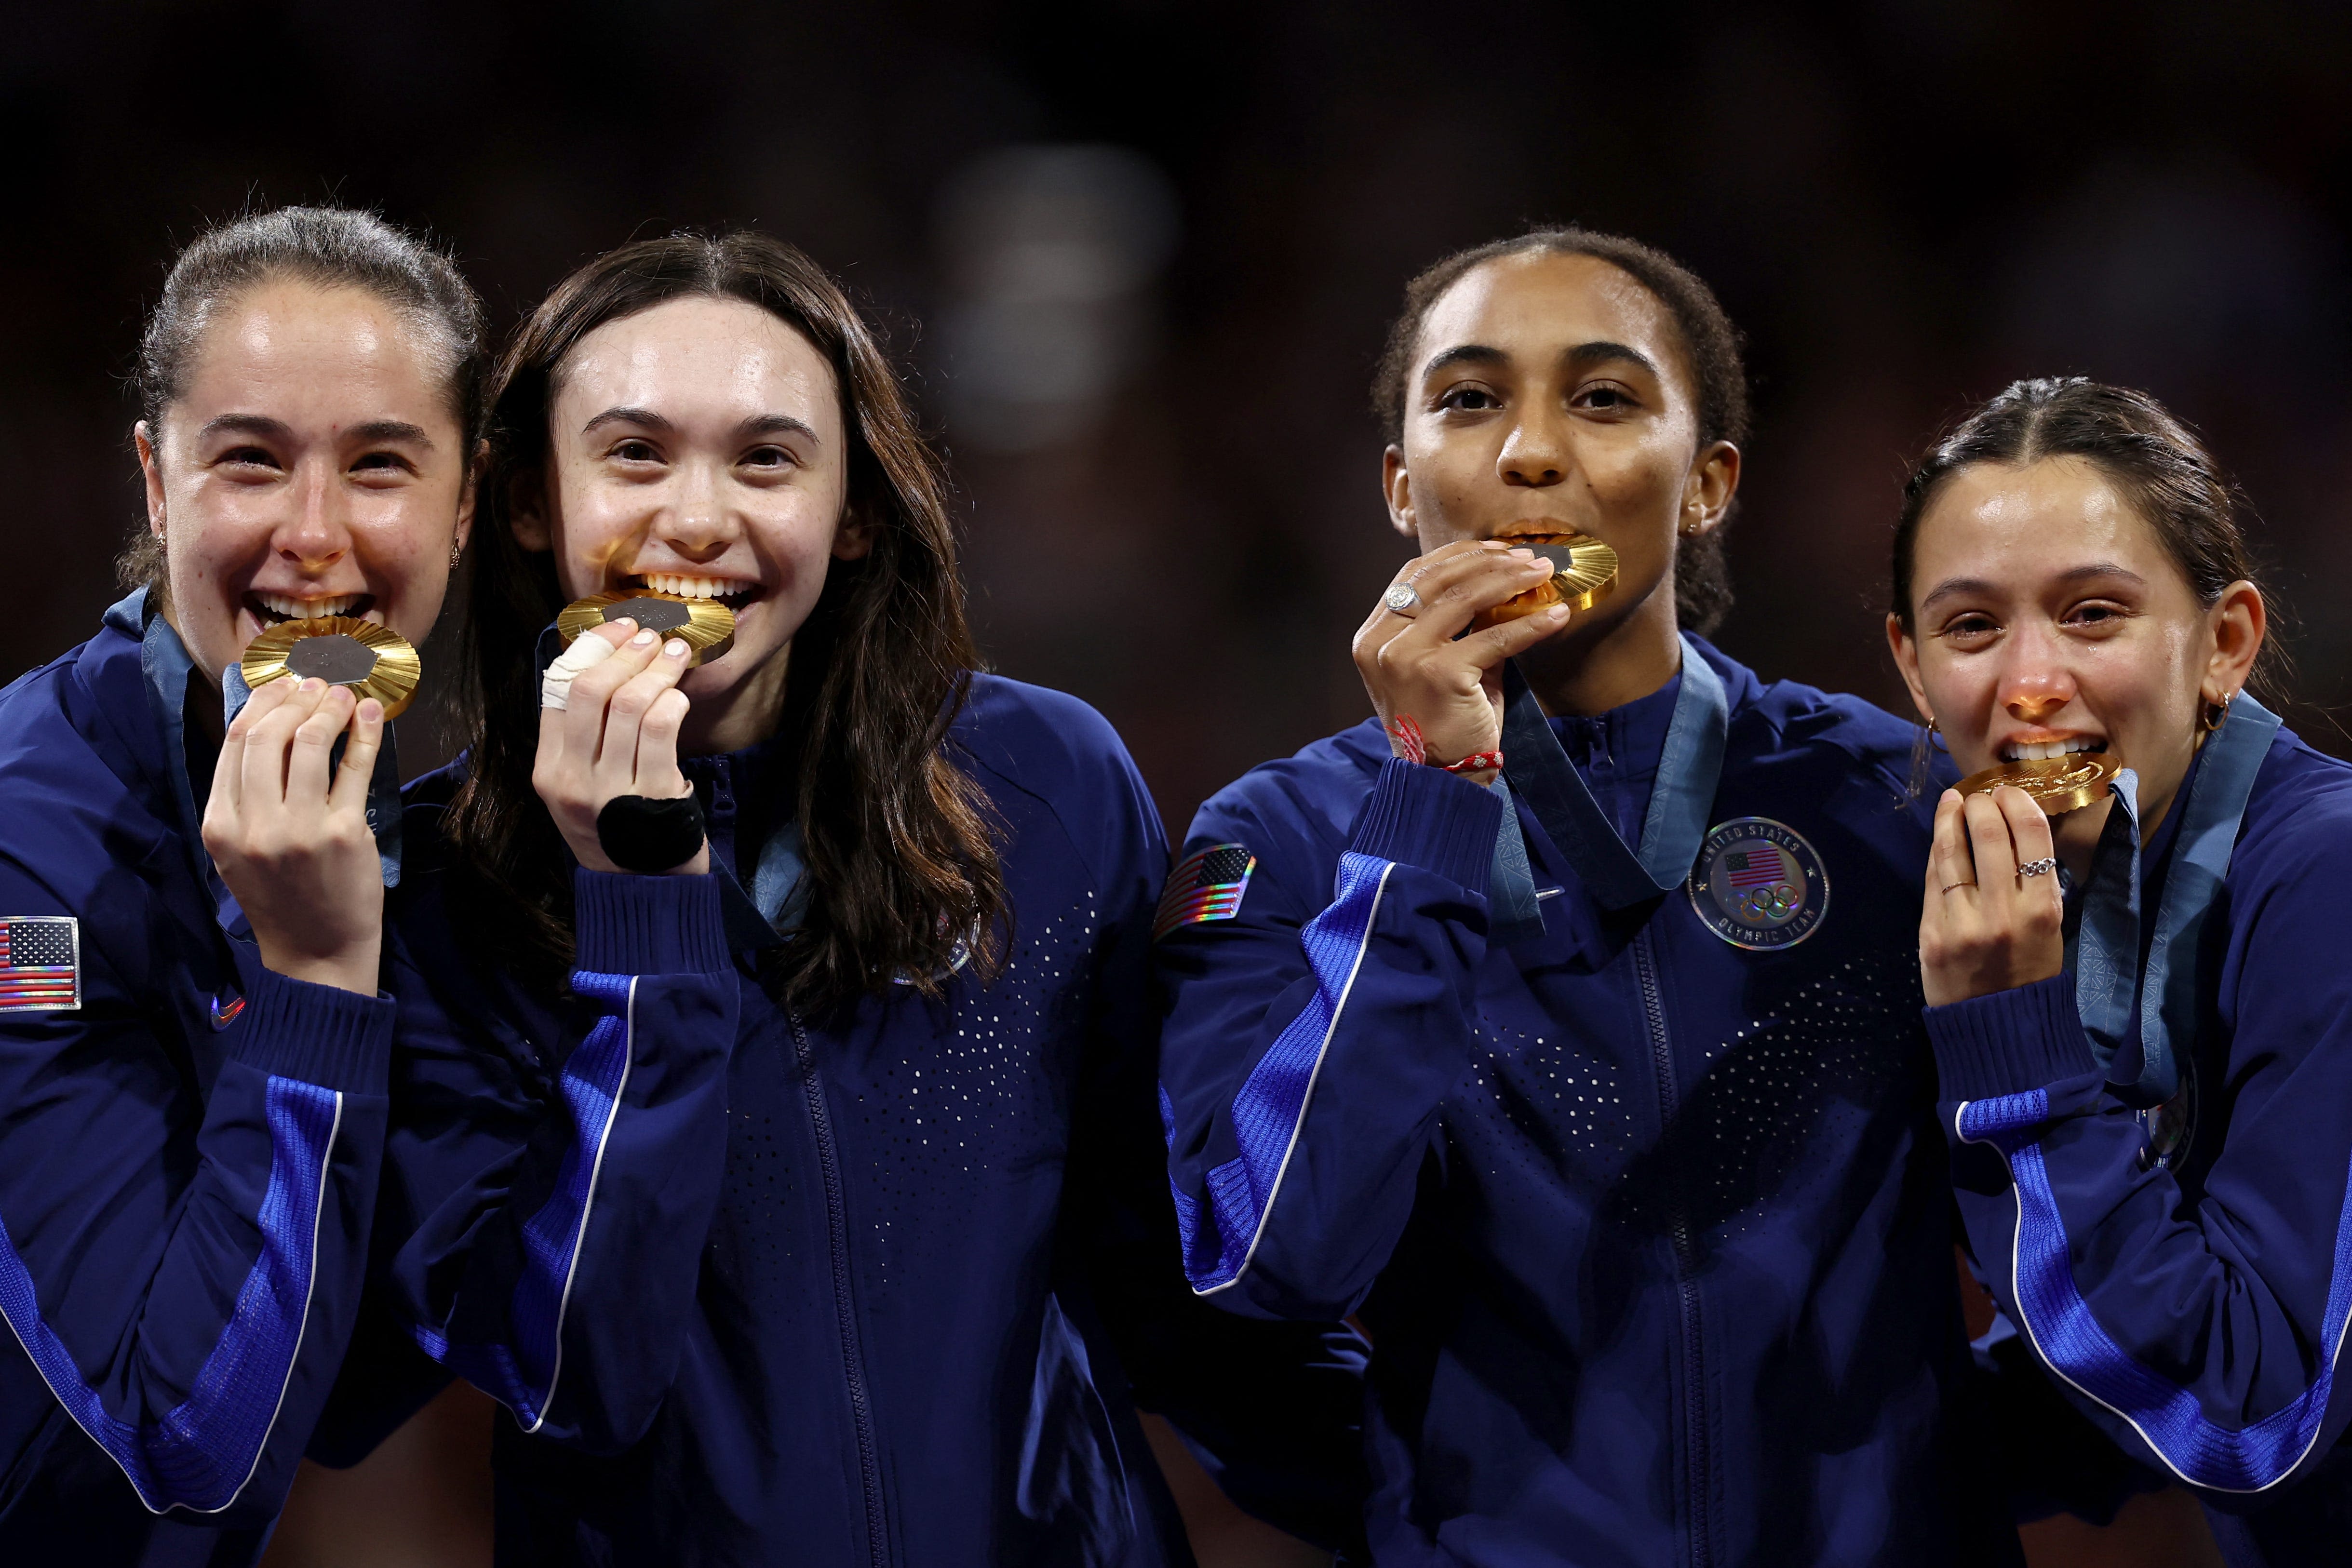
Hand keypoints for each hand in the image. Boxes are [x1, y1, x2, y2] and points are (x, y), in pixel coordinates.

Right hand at [204, 677, 387, 995]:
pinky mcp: (344, 834)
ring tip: (343, 693)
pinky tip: (368, 714)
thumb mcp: (241, 848)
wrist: (315, 952)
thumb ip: (245, 794)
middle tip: (316, 682)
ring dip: (329, 708)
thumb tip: (266, 723)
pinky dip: (363, 734)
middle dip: (294, 698)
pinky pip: (354, 768)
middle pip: (268, 735)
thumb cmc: (282, 895)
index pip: (233, 743)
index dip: (261, 703)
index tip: (283, 685)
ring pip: (310, 744)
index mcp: (220, 825)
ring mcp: (299, 829)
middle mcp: (254, 825)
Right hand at [533, 621, 707, 875]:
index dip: (590, 648)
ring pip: (628, 704)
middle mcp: (570, 780)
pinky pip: (660, 729)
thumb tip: (606, 664)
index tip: (619, 627)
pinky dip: (673, 702)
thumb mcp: (584, 788)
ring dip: (657, 670)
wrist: (644, 896)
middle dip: (624, 652)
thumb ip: (585, 739)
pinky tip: (681, 697)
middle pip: (588, 690)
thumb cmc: (620, 831)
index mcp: (548, 770)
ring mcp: (609, 792)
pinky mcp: (650, 799)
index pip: (557, 691)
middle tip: (653, 636)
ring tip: (676, 655)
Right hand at [1352, 540, 1565, 782]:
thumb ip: (1456, 625)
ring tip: (1543, 573)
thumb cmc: (1442, 723)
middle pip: (1439, 577)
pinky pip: (1494, 638)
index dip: (1458, 554)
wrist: (1439, 778)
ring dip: (1511, 579)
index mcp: (1373, 636)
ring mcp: (1405, 657)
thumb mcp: (1438, 664)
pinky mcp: (1439, 673)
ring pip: (1465, 597)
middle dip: (1490, 560)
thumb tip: (1502, 583)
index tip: (1497, 548)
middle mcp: (1380, 642)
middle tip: (1530, 558)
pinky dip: (1531, 625)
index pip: (1414, 575)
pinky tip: (1556, 617)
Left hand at [1919, 786, 2064, 1005]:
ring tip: (1954, 801)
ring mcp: (1963, 922)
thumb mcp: (2049, 928)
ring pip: (1952, 850)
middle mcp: (2003, 912)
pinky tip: (1941, 834)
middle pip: (1989, 833)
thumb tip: (2017, 828)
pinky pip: (1933, 878)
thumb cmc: (2029, 970)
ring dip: (1951, 816)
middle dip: (1983, 803)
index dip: (2018, 803)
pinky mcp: (1931, 932)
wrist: (1996, 1024)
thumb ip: (2035, 883)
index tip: (2010, 792)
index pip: (2032, 836)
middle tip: (1981, 795)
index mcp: (2042, 909)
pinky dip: (1938, 850)